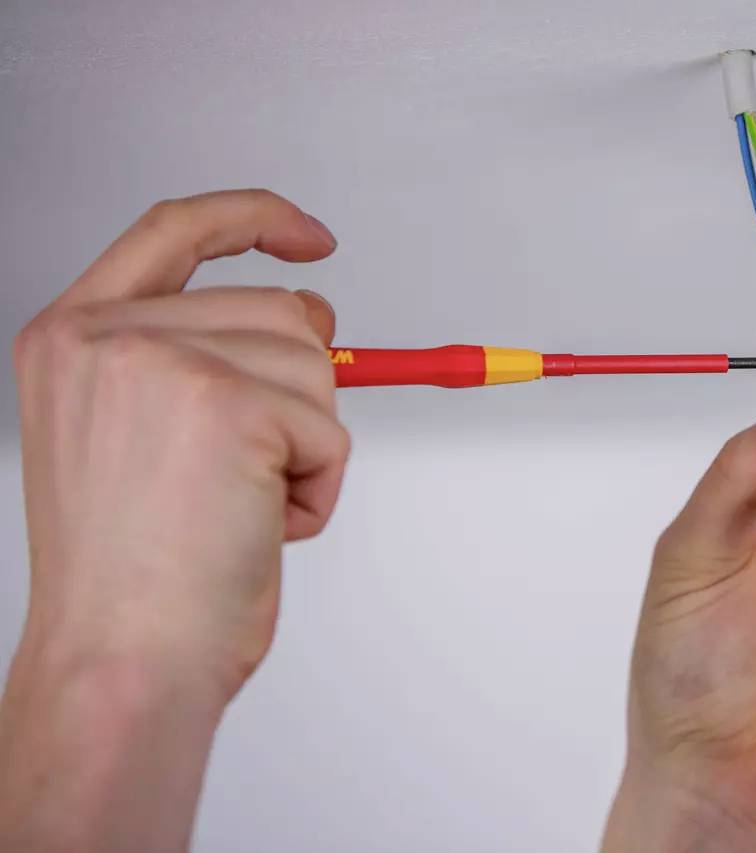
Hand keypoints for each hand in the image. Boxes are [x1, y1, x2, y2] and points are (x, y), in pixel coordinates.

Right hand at [0, 189, 346, 851]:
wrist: (122, 661)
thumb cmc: (139, 574)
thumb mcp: (148, 438)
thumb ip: (209, 358)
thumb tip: (313, 313)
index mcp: (74, 336)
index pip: (174, 230)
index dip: (252, 219)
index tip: (310, 238)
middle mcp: (106, 336)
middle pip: (279, 310)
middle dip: (301, 392)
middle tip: (247, 475)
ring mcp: (163, 363)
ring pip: (316, 366)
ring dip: (307, 445)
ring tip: (240, 507)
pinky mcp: (228, 403)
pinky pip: (332, 429)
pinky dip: (320, 486)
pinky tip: (260, 526)